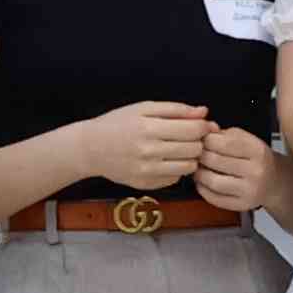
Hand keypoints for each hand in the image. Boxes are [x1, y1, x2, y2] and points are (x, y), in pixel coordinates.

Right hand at [76, 99, 221, 196]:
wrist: (88, 148)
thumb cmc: (116, 124)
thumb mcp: (143, 108)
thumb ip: (175, 109)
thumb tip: (203, 112)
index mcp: (148, 128)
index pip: (194, 130)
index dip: (202, 127)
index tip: (198, 125)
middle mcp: (148, 152)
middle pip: (195, 149)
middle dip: (197, 142)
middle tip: (187, 137)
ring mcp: (146, 171)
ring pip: (189, 167)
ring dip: (189, 158)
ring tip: (177, 150)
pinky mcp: (145, 184)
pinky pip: (175, 179)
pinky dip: (175, 170)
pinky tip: (164, 161)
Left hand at [190, 123, 276, 217]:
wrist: (275, 181)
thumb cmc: (254, 158)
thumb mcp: (246, 140)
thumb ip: (224, 134)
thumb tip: (206, 128)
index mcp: (257, 150)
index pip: (224, 143)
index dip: (206, 140)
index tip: (202, 141)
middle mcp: (256, 171)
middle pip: (215, 161)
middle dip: (200, 156)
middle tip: (196, 155)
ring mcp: (250, 190)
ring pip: (213, 181)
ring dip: (199, 174)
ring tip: (199, 168)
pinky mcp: (242, 205)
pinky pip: (214, 198)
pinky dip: (203, 189)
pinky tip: (203, 182)